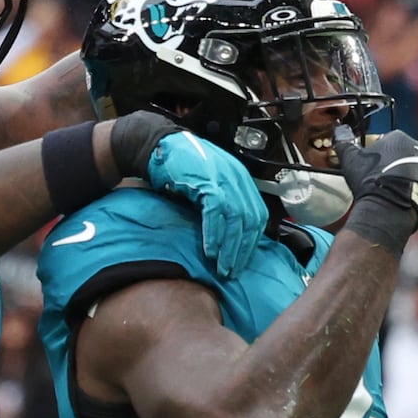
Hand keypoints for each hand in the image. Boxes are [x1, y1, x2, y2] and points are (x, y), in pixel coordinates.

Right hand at [147, 130, 267, 279]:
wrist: (159, 147)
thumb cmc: (181, 167)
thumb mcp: (209, 183)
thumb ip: (222, 202)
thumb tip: (230, 234)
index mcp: (240, 179)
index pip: (257, 214)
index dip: (252, 241)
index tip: (243, 260)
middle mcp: (236, 178)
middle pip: (250, 220)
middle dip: (242, 250)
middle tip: (233, 270)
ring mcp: (222, 178)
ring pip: (236, 219)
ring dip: (230, 248)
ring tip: (223, 267)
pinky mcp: (205, 181)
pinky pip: (215, 212)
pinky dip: (214, 234)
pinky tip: (210, 251)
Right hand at [335, 130, 417, 229]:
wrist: (387, 208)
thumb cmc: (368, 181)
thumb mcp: (350, 159)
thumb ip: (344, 142)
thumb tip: (339, 130)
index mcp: (400, 139)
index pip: (388, 145)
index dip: (378, 159)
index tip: (372, 171)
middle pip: (407, 159)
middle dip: (396, 170)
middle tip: (384, 186)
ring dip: (411, 183)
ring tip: (396, 197)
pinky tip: (410, 205)